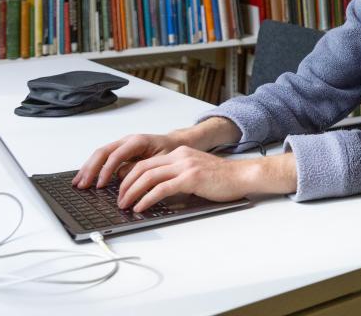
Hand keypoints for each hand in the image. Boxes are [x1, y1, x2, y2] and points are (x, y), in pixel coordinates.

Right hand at [73, 132, 184, 189]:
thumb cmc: (170, 152)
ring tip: (78, 182)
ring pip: (100, 154)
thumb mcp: (160, 161)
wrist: (176, 143)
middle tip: (82, 185)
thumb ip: (142, 168)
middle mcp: (127, 141)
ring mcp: (122, 145)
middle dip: (91, 169)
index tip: (101, 185)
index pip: (116, 155)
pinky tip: (86, 177)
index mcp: (138, 141)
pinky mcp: (120, 151)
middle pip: (103, 152)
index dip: (106, 170)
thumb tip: (122, 178)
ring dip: (88, 168)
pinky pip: (104, 157)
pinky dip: (93, 167)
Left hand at [115, 147, 296, 211]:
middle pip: (142, 168)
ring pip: (148, 177)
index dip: (129, 176)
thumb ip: (177, 177)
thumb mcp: (195, 172)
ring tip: (125, 205)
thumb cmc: (222, 179)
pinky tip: (141, 207)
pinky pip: (161, 188)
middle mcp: (180, 156)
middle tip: (118, 199)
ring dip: (132, 192)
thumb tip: (155, 192)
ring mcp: (185, 165)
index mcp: (180, 153)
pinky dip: (147, 198)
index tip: (121, 189)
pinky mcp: (191, 178)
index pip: (146, 162)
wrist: (242, 176)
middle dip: (126, 185)